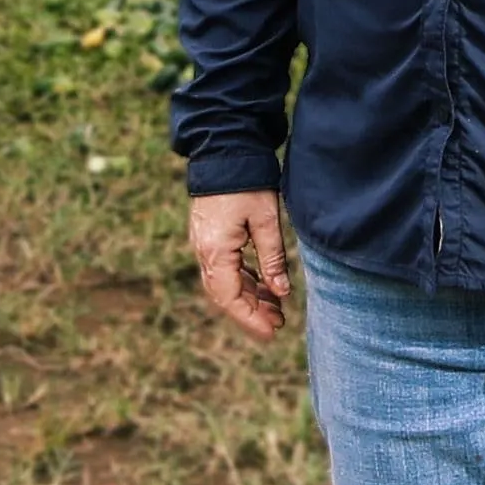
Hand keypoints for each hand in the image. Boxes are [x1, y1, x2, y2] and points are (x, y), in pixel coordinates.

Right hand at [188, 190, 293, 346]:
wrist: (223, 151)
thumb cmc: (246, 183)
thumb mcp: (266, 221)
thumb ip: (272, 259)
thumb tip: (281, 293)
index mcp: (216, 250)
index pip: (229, 297)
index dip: (250, 319)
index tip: (272, 333)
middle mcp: (204, 251)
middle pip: (224, 294)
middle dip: (251, 312)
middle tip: (279, 324)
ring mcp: (204, 243)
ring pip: (224, 282)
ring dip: (248, 297)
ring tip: (276, 308)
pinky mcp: (209, 236)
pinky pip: (223, 268)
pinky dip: (243, 280)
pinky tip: (263, 285)